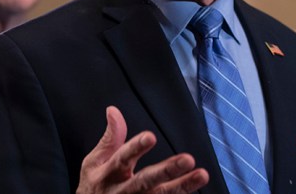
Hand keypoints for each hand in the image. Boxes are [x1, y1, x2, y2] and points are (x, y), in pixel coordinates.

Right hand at [76, 106, 208, 193]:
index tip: (150, 137)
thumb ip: (110, 138)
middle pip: (146, 181)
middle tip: (188, 159)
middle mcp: (122, 191)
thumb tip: (113, 110)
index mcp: (108, 174)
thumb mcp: (94, 162)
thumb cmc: (95, 186)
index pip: (122, 158)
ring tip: (202, 175)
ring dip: (183, 186)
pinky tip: (197, 189)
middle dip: (167, 171)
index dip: (136, 148)